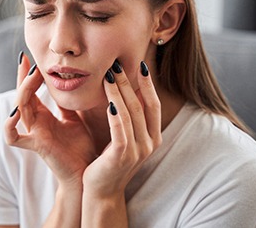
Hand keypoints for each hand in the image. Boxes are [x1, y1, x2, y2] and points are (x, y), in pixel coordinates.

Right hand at [4, 53, 96, 185]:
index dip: (28, 74)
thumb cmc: (80, 147)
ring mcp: (34, 134)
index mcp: (44, 116)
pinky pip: (13, 137)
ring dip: (23, 91)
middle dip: (23, 77)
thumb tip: (71, 81)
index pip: (31, 90)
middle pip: (22, 95)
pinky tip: (16, 112)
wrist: (86, 173)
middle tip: (28, 60)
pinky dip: (9, 125)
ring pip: (19, 108)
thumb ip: (68, 103)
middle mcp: (35, 123)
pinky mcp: (36, 145)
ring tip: (32, 76)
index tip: (29, 56)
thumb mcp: (75, 118)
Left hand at [82, 60, 161, 197]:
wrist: (102, 191)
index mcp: (153, 137)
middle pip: (141, 105)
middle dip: (129, 83)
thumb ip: (129, 118)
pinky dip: (115, 113)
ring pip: (130, 113)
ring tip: (109, 75)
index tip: (141, 65)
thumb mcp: (125, 138)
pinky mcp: (122, 156)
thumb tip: (123, 90)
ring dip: (119, 92)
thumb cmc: (110, 161)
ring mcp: (138, 150)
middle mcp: (150, 143)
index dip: (148, 84)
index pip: (154, 104)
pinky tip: (108, 101)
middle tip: (118, 64)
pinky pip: (120, 129)